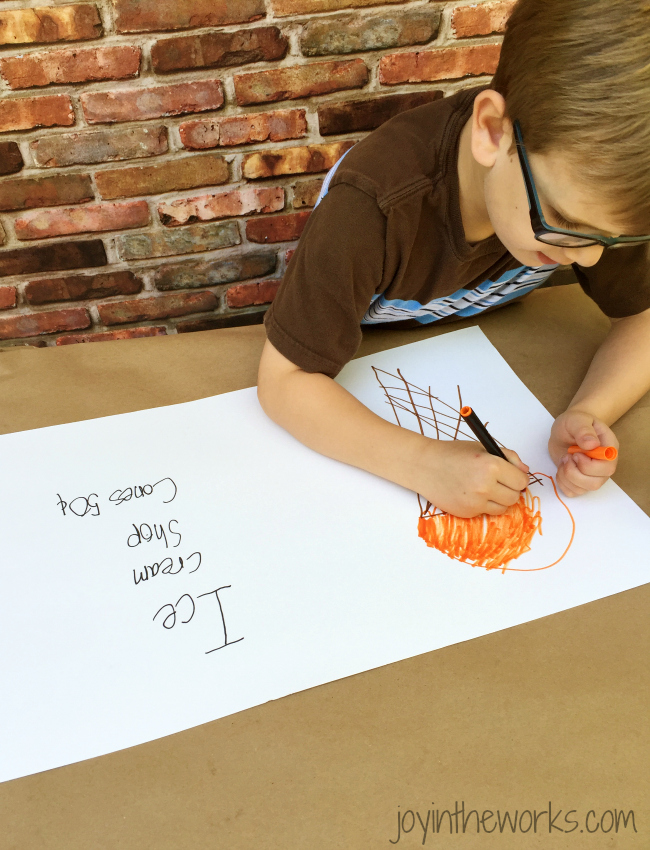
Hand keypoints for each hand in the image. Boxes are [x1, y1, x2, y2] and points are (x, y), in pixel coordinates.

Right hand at [413, 439, 529, 517]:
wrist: (425, 466)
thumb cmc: (452, 454)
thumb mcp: (483, 447)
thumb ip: (508, 457)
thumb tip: (525, 471)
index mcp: (492, 466)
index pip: (521, 482)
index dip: (518, 478)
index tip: (513, 476)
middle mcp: (485, 486)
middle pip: (514, 497)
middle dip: (510, 490)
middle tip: (500, 482)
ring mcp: (475, 502)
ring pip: (503, 508)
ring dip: (499, 500)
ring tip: (486, 488)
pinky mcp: (467, 513)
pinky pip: (486, 512)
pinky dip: (484, 505)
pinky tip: (472, 493)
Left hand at [549, 409, 618, 496]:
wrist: (566, 429)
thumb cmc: (575, 422)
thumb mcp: (577, 420)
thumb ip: (584, 431)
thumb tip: (592, 444)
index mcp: (609, 449)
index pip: (607, 467)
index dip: (588, 465)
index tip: (575, 453)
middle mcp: (604, 465)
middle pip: (596, 483)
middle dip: (574, 473)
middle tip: (567, 457)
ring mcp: (593, 475)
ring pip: (584, 489)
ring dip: (567, 477)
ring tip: (564, 460)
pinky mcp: (580, 481)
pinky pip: (573, 492)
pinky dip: (562, 483)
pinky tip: (561, 468)